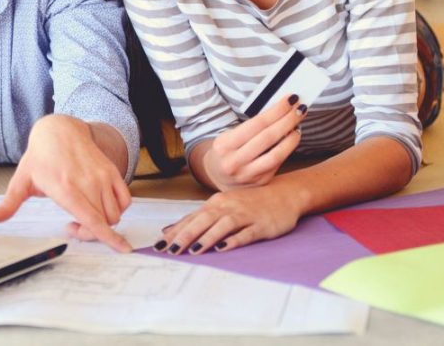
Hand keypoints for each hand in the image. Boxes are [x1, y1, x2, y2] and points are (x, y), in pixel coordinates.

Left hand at [0, 115, 132, 252]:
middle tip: (72, 225)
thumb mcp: (22, 179)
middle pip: (103, 221)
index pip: (91, 218)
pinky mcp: (111, 172)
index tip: (122, 249)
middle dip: (91, 232)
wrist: (60, 130)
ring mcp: (102, 177)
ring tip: (85, 213)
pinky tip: (101, 205)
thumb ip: (9, 203)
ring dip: (104, 221)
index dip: (106, 236)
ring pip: (115, 213)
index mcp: (65, 188)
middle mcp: (88, 183)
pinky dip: (118, 209)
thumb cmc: (40, 157)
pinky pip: (125, 200)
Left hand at [154, 183, 303, 254]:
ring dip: (207, 237)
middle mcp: (228, 207)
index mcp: (216, 203)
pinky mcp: (261, 225)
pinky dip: (234, 240)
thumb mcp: (223, 206)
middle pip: (203, 220)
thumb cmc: (250, 203)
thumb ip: (199, 218)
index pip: (192, 218)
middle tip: (170, 249)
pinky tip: (224, 248)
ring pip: (222, 225)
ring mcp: (245, 215)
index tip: (159, 245)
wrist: (284, 194)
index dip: (175, 231)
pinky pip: (246, 233)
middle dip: (186, 235)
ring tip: (193, 250)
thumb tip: (169, 230)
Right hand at [199, 94, 306, 189]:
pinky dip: (287, 149)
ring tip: (298, 125)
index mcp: (224, 145)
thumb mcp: (228, 136)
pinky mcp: (260, 182)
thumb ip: (251, 127)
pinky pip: (277, 163)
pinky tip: (292, 139)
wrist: (218, 176)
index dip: (276, 111)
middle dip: (287, 120)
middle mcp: (234, 162)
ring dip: (291, 137)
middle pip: (268, 137)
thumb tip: (280, 110)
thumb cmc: (227, 150)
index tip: (290, 100)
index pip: (256, 124)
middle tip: (300, 108)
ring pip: (276, 154)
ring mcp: (247, 175)